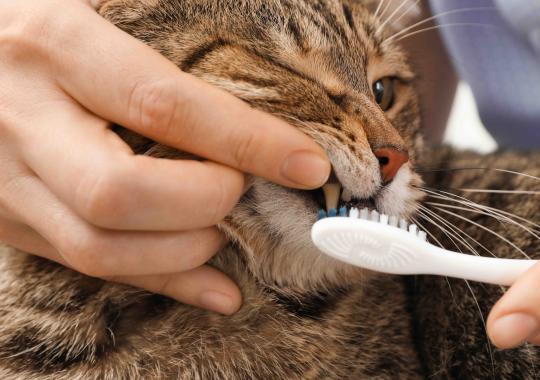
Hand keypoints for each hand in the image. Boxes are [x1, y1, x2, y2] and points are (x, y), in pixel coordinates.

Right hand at [0, 0, 329, 314]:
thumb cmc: (33, 23)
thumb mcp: (84, 6)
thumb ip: (152, 42)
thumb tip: (252, 79)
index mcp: (54, 46)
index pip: (163, 105)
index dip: (244, 140)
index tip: (306, 163)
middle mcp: (23, 118)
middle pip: (121, 193)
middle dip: (205, 201)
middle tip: (240, 187)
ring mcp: (5, 181)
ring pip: (101, 247)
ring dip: (186, 251)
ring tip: (223, 228)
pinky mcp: (8, 220)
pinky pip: (88, 267)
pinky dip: (163, 283)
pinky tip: (217, 289)